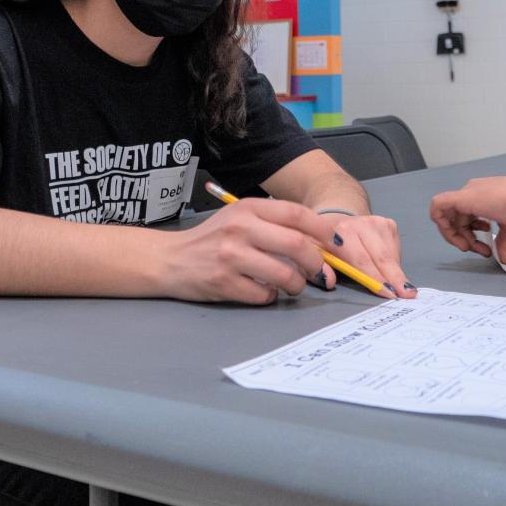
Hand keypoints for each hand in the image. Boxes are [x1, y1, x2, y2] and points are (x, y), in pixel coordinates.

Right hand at [158, 198, 333, 304]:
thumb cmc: (212, 239)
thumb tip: (319, 243)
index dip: (324, 231)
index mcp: (248, 208)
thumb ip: (274, 225)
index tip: (337, 244)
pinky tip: (263, 291)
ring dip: (297, 285)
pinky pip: (264, 295)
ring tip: (293, 286)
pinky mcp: (223, 283)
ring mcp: (231, 256)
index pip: (298, 215)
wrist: (168, 259)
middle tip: (322, 274)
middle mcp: (240, 229)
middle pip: (298, 246)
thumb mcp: (240, 219)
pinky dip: (271, 296)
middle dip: (318, 264)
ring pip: (285, 275)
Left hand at [317, 212, 414, 297]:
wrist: (336, 221)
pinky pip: (396, 250)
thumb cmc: (325, 245)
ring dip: (397, 273)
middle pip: (381, 257)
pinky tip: (391, 271)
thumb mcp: (314, 255)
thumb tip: (329, 282)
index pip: (360, 260)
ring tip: (404, 289)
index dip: (374, 278)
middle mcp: (360, 223)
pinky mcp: (389, 224)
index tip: (387, 293)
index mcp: (340, 232)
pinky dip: (395, 264)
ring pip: (391, 254)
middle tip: (406, 294)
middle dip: (394, 278)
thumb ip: (317, 269)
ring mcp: (377, 222)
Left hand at [430, 177, 505, 264]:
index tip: (486, 246)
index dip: (472, 235)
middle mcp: (473, 192)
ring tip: (471, 248)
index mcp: (484, 197)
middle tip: (479, 250)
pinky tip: (453, 236)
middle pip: (458, 219)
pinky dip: (440, 222)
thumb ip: (503, 244)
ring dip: (457, 237)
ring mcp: (466, 194)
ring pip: (448, 217)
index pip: (468, 217)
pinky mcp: (461, 198)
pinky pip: (437, 206)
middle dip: (465, 238)